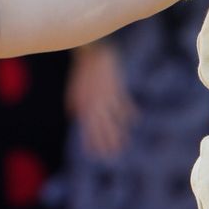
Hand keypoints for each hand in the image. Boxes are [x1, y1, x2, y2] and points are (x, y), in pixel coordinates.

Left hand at [67, 43, 135, 158]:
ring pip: (115, 120)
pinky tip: (134, 121)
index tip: (95, 154)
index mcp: (84, 105)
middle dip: (107, 143)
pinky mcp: (117, 89)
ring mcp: (108, 97)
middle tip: (111, 156)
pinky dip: (130, 113)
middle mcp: (96, 104)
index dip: (91, 142)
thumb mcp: (74, 89)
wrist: (94, 52)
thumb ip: (73, 103)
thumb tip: (74, 115)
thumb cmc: (83, 71)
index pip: (88, 128)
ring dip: (119, 133)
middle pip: (102, 128)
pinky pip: (124, 104)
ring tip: (124, 144)